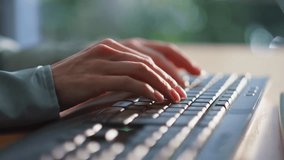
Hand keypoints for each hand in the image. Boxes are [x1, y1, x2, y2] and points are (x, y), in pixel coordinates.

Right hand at [52, 39, 190, 109]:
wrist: (47, 85)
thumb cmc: (76, 80)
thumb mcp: (102, 69)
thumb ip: (123, 70)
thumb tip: (148, 81)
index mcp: (114, 46)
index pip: (150, 53)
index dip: (170, 66)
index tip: (182, 81)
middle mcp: (111, 49)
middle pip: (150, 61)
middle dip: (169, 78)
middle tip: (181, 93)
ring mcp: (103, 61)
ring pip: (142, 69)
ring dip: (162, 84)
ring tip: (173, 97)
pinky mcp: (97, 77)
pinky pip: (128, 81)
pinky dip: (145, 89)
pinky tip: (156, 97)